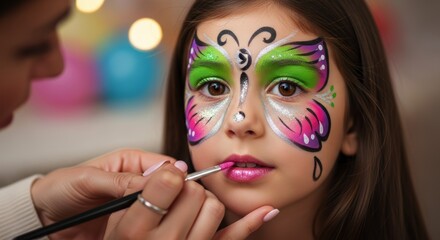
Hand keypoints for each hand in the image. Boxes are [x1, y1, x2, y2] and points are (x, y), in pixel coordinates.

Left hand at [31, 148, 174, 238]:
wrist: (42, 217)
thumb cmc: (60, 189)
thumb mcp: (88, 179)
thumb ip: (121, 180)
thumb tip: (152, 182)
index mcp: (131, 162)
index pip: (165, 166)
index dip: (175, 177)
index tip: (177, 188)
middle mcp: (137, 182)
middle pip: (168, 187)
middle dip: (169, 196)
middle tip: (164, 207)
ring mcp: (135, 204)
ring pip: (161, 207)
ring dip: (159, 213)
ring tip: (151, 219)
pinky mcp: (130, 223)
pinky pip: (148, 224)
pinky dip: (150, 227)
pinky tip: (145, 229)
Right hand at [104, 161, 277, 239]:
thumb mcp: (116, 219)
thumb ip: (137, 190)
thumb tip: (172, 166)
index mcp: (135, 229)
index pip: (169, 182)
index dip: (172, 173)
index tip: (171, 175)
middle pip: (196, 193)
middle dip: (188, 187)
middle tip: (177, 195)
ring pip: (215, 208)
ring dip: (206, 201)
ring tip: (189, 209)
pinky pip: (232, 238)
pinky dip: (252, 223)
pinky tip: (266, 210)